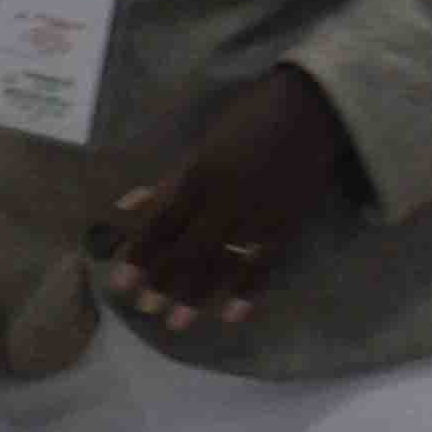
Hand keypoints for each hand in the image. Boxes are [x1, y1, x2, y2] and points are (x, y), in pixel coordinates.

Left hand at [103, 67, 355, 331]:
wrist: (313, 107)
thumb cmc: (250, 119)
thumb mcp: (202, 146)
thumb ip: (166, 182)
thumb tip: (125, 205)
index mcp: (199, 177)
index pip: (161, 224)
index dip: (139, 255)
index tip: (119, 283)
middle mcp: (225, 200)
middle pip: (188, 248)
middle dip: (164, 281)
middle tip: (144, 311)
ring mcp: (258, 214)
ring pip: (222, 261)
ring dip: (197, 293)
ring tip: (176, 324)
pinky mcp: (289, 223)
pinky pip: (266, 263)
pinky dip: (249, 290)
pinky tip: (231, 315)